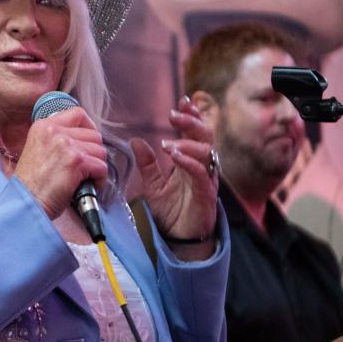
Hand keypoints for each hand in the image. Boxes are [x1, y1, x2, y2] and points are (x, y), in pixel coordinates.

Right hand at [15, 107, 107, 219]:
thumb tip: (82, 140)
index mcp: (43, 126)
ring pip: (100, 151)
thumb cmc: (31, 185)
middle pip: (94, 135)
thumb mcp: (37, 150)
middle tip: (86, 168)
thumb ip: (55, 140)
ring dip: (97, 167)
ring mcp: (66, 145)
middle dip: (94, 153)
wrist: (26, 204)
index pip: (78, 114)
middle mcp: (54, 131)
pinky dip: (99, 180)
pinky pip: (102, 167)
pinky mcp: (76, 161)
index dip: (89, 128)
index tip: (89, 142)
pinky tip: (87, 186)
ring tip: (85, 179)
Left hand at [130, 95, 217, 241]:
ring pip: (206, 152)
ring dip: (187, 143)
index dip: (191, 116)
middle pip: (205, 136)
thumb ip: (147, 163)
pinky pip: (202, 173)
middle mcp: (202, 166)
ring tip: (168, 143)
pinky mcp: (206, 194)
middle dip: (191, 122)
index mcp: (191, 160)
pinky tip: (174, 156)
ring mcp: (206, 180)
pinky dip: (189, 162)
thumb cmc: (171, 211)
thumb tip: (135, 140)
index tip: (182, 101)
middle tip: (174, 114)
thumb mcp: (153, 184)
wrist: (179, 240)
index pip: (195, 132)